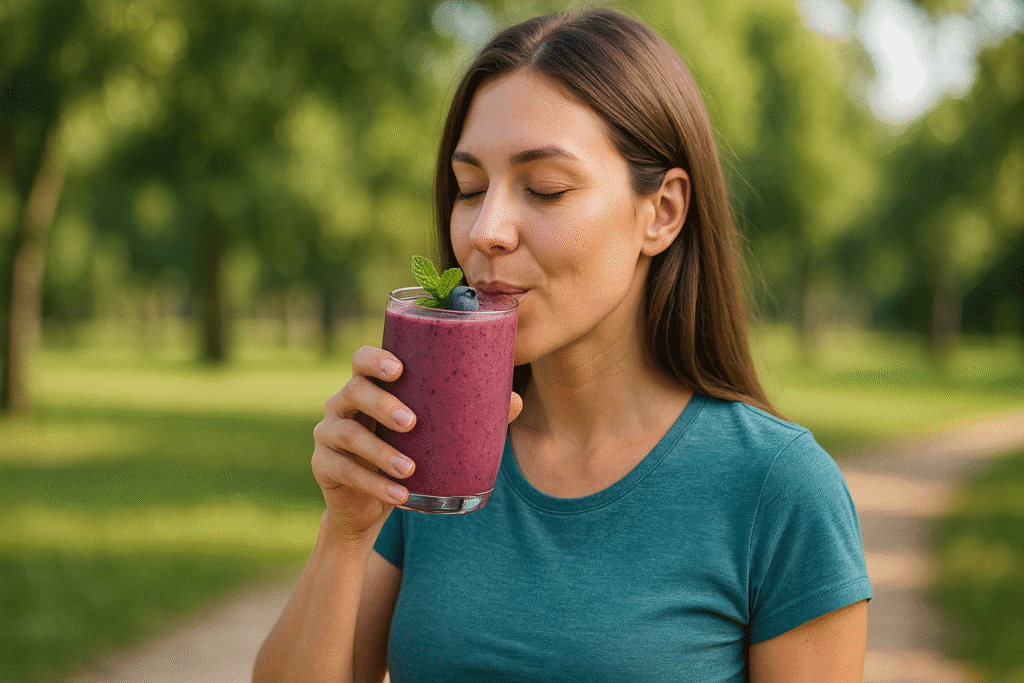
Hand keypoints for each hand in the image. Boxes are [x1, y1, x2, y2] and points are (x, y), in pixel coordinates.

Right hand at [312, 345, 522, 542]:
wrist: (369, 506)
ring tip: (410, 468)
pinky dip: (375, 484)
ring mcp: (327, 434)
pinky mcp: (324, 466)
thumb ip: (467, 416)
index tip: (399, 368)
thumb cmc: (406, 454)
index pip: (361, 360)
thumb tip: (515, 400)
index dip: (375, 359)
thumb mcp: (431, 434)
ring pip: (348, 434)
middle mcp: (342, 404)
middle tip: (412, 422)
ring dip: (381, 452)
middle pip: (352, 391)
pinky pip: (346, 472)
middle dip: (382, 404)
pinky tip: (400, 494)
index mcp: (369, 387)